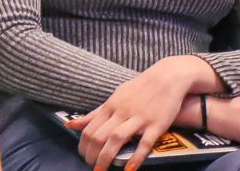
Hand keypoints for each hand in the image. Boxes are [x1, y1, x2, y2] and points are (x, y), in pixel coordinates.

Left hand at [69, 56, 209, 170]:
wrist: (168, 77)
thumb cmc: (139, 89)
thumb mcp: (115, 97)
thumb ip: (95, 113)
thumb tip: (71, 125)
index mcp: (110, 106)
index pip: (90, 128)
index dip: (83, 145)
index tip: (83, 155)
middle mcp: (121, 112)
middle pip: (100, 135)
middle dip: (92, 154)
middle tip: (91, 166)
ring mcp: (139, 118)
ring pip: (117, 139)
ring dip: (106, 157)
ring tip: (101, 170)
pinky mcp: (156, 124)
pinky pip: (144, 143)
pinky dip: (135, 157)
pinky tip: (128, 169)